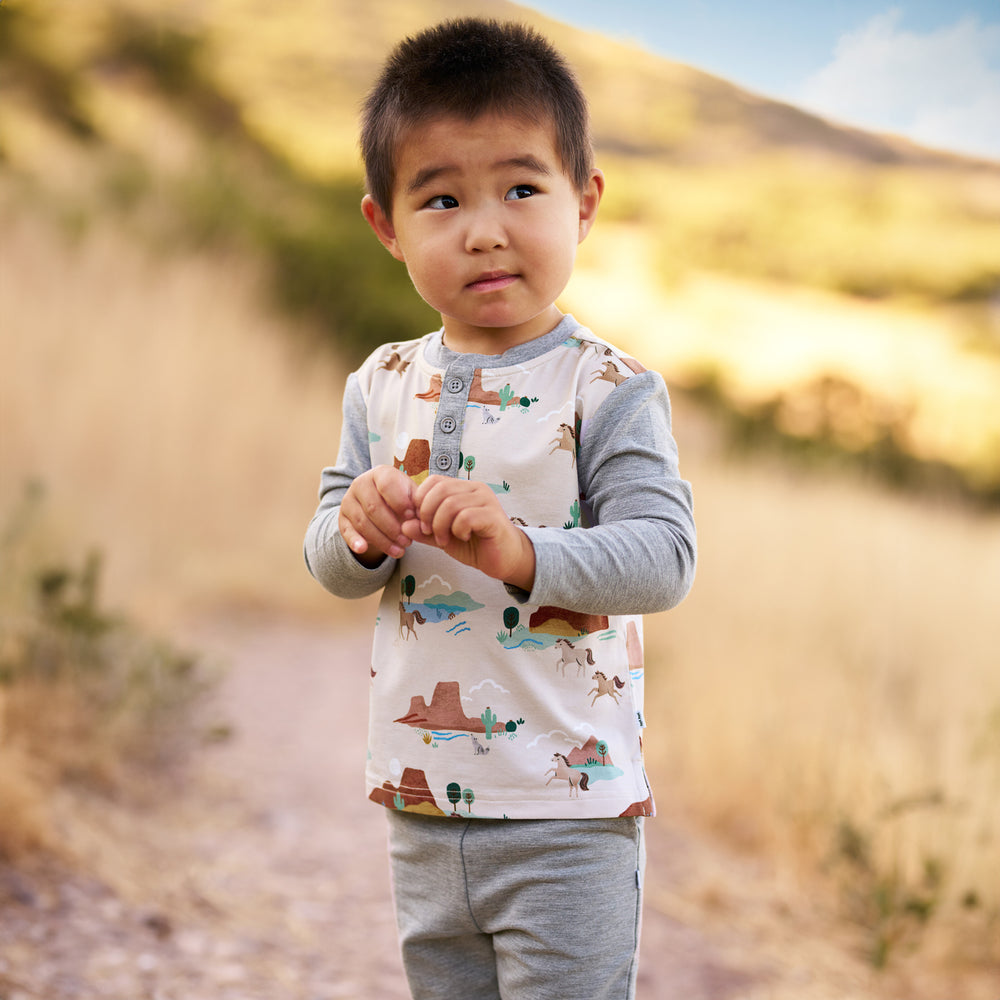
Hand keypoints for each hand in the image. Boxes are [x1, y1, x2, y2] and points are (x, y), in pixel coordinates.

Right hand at [339, 465, 415, 565]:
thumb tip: (421, 520)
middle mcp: (361, 483)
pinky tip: (363, 549)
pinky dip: (354, 541)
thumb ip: (417, 505)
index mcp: (381, 473)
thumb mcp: (411, 496)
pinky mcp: (342, 518)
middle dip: (392, 528)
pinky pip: (347, 531)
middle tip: (408, 541)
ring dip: (381, 540)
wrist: (381, 502)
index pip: (387, 486)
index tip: (412, 518)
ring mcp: (349, 500)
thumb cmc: (401, 498)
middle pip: (374, 507)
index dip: (400, 503)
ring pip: (362, 522)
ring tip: (399, 550)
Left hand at [402, 476, 535, 590]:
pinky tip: (463, 538)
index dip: (421, 501)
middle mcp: (475, 489)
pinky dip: (457, 530)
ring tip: (445, 540)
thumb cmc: (475, 545)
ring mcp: (486, 500)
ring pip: (451, 504)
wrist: (503, 560)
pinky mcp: (493, 516)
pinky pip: (466, 517)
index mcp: (462, 488)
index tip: (421, 523)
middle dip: (427, 514)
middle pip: (440, 490)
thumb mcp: (443, 537)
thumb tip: (404, 525)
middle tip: (430, 533)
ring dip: (441, 526)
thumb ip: (424, 531)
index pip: (433, 481)